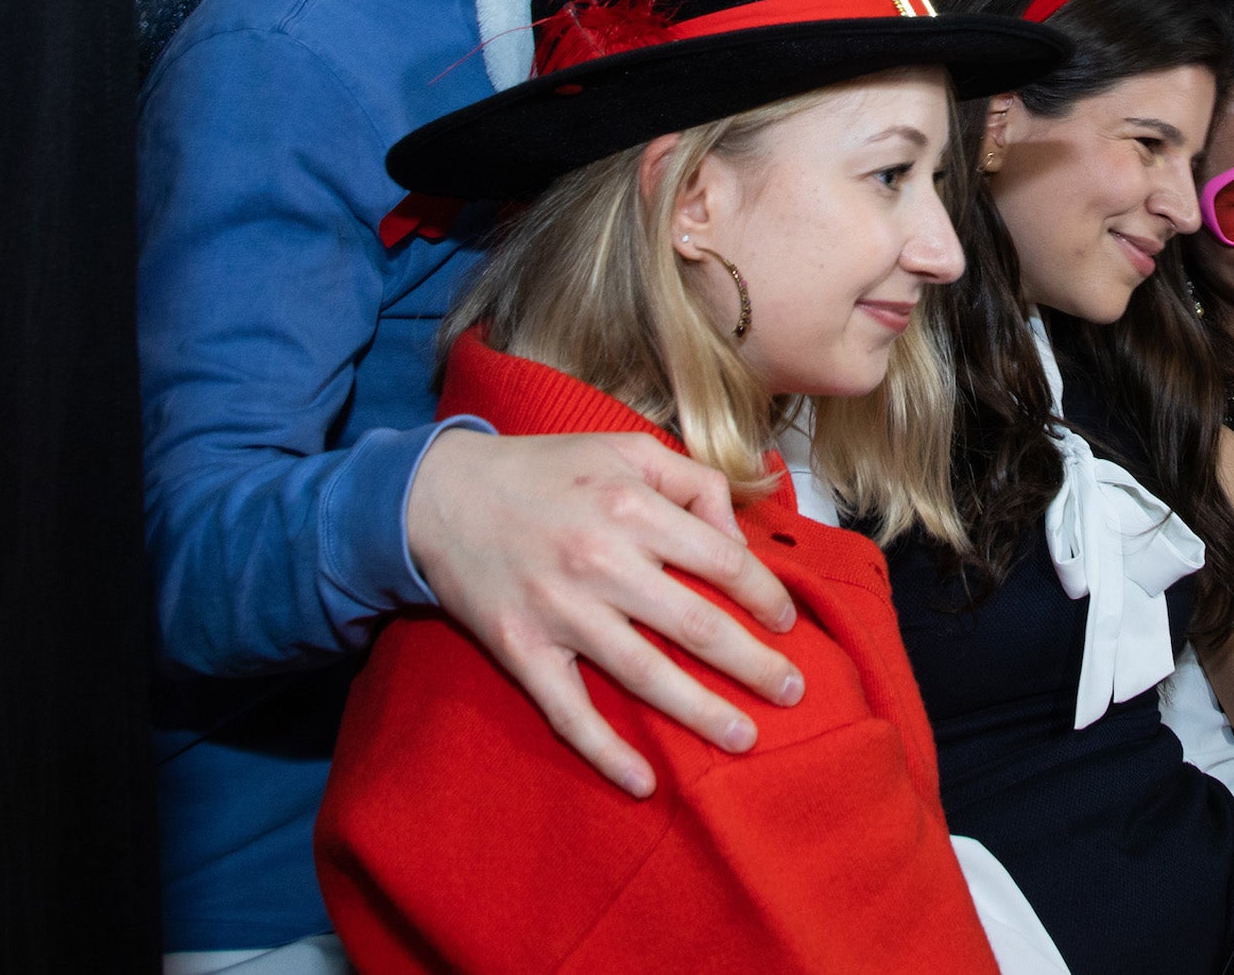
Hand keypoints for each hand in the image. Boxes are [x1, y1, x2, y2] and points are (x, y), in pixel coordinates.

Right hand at [407, 429, 802, 796]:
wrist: (439, 495)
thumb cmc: (546, 470)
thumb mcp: (627, 449)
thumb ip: (694, 483)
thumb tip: (737, 538)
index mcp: (632, 507)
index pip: (723, 563)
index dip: (765, 597)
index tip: (787, 622)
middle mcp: (600, 561)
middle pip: (696, 626)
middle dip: (754, 665)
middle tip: (793, 691)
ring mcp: (559, 612)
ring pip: (645, 675)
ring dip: (701, 713)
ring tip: (746, 738)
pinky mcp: (520, 650)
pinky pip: (568, 712)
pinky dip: (605, 753)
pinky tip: (642, 784)